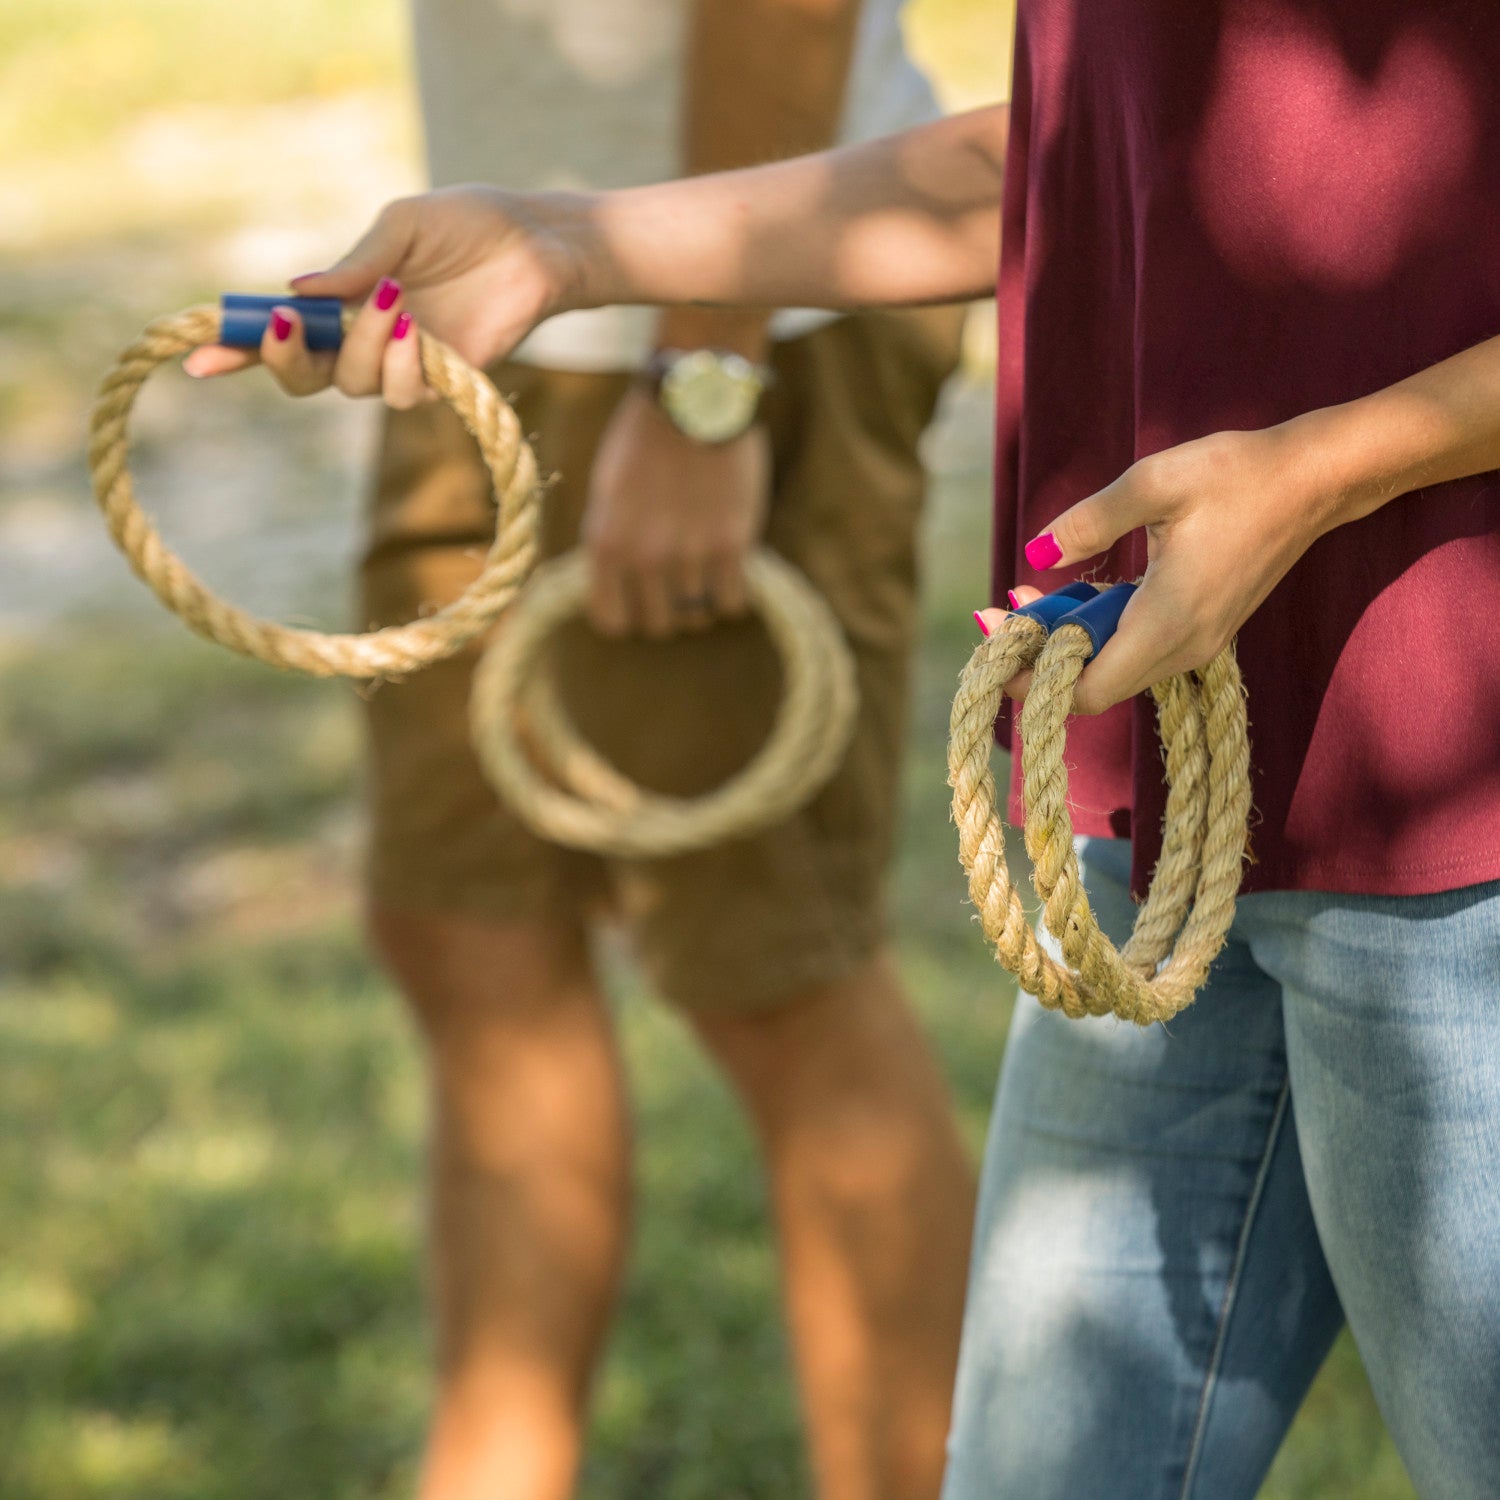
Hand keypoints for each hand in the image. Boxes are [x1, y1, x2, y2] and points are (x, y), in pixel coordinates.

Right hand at [182, 187, 595, 397]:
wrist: (533, 243)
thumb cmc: (467, 226)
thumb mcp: (401, 228)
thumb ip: (353, 263)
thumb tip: (295, 291)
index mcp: (341, 302)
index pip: (282, 335)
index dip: (237, 349)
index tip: (197, 359)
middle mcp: (363, 342)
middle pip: (302, 377)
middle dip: (286, 355)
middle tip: (292, 323)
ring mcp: (400, 366)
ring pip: (352, 383)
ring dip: (362, 344)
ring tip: (395, 298)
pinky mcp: (441, 382)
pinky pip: (401, 391)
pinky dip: (400, 361)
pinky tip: (417, 328)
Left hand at [581, 387, 769, 637]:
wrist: (694, 396)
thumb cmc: (646, 440)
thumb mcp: (607, 493)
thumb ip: (613, 544)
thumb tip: (623, 591)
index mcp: (604, 544)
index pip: (611, 622)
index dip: (628, 612)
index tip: (640, 597)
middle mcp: (643, 557)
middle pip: (659, 625)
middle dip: (668, 608)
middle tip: (678, 579)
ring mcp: (688, 554)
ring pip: (697, 616)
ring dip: (702, 596)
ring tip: (705, 562)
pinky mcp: (731, 545)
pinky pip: (732, 602)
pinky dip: (733, 591)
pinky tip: (730, 564)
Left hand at [979, 422, 1336, 713]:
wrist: (1314, 479)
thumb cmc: (1238, 474)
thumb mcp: (1154, 482)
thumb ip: (1090, 521)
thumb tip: (1036, 550)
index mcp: (1168, 622)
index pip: (1087, 691)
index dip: (1034, 683)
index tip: (996, 650)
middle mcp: (1184, 647)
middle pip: (1093, 687)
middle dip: (1040, 659)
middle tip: (999, 614)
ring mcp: (1198, 643)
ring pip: (1114, 670)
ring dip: (1067, 643)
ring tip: (1027, 600)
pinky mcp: (1203, 630)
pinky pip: (1137, 650)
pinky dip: (1098, 631)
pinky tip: (1075, 594)